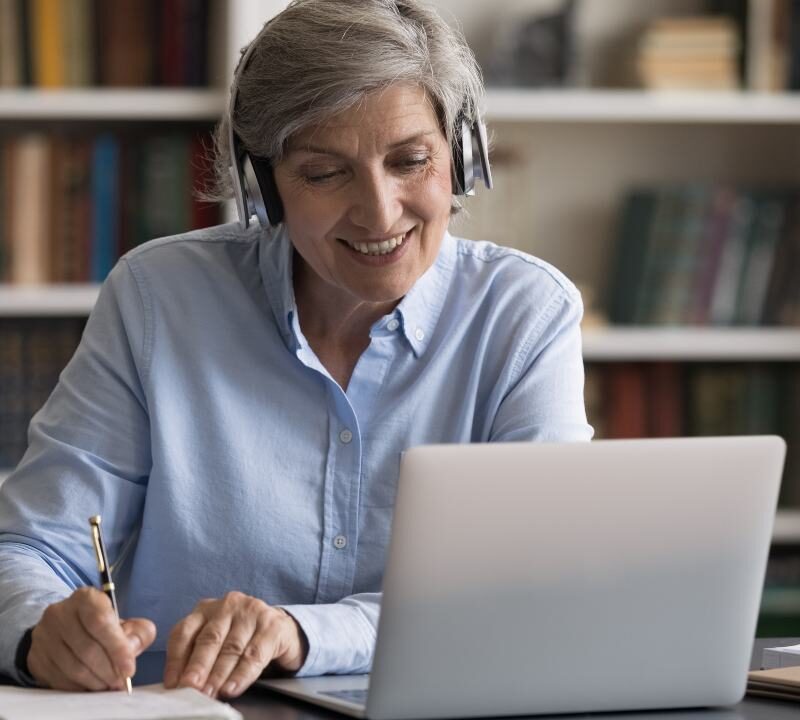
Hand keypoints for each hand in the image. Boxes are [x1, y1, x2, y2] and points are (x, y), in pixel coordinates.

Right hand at [27, 587, 155, 690]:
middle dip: (109, 670)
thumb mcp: (125, 621)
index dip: (117, 648)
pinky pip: (59, 679)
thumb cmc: (102, 625)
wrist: (67, 628)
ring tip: (109, 685)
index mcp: (85, 598)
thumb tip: (132, 649)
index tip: (129, 669)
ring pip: (73, 667)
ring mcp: (44, 636)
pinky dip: (80, 687)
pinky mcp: (36, 658)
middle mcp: (60, 613)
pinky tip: (92, 686)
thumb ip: (138, 632)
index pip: (100, 623)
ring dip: (96, 681)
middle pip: (87, 649)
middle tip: (120, 682)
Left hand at [163, 591, 307, 698]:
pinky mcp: (272, 625)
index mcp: (206, 609)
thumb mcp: (214, 643)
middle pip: (210, 638)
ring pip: (232, 647)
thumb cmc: (240, 639)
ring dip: (219, 674)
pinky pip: (255, 654)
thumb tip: (177, 685)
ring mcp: (252, 612)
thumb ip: (195, 658)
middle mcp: (228, 605)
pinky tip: (233, 688)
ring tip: (210, 693)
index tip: (173, 684)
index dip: (176, 660)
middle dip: (198, 667)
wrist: (280, 629)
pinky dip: (242, 675)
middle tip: (190, 688)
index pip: (184, 632)